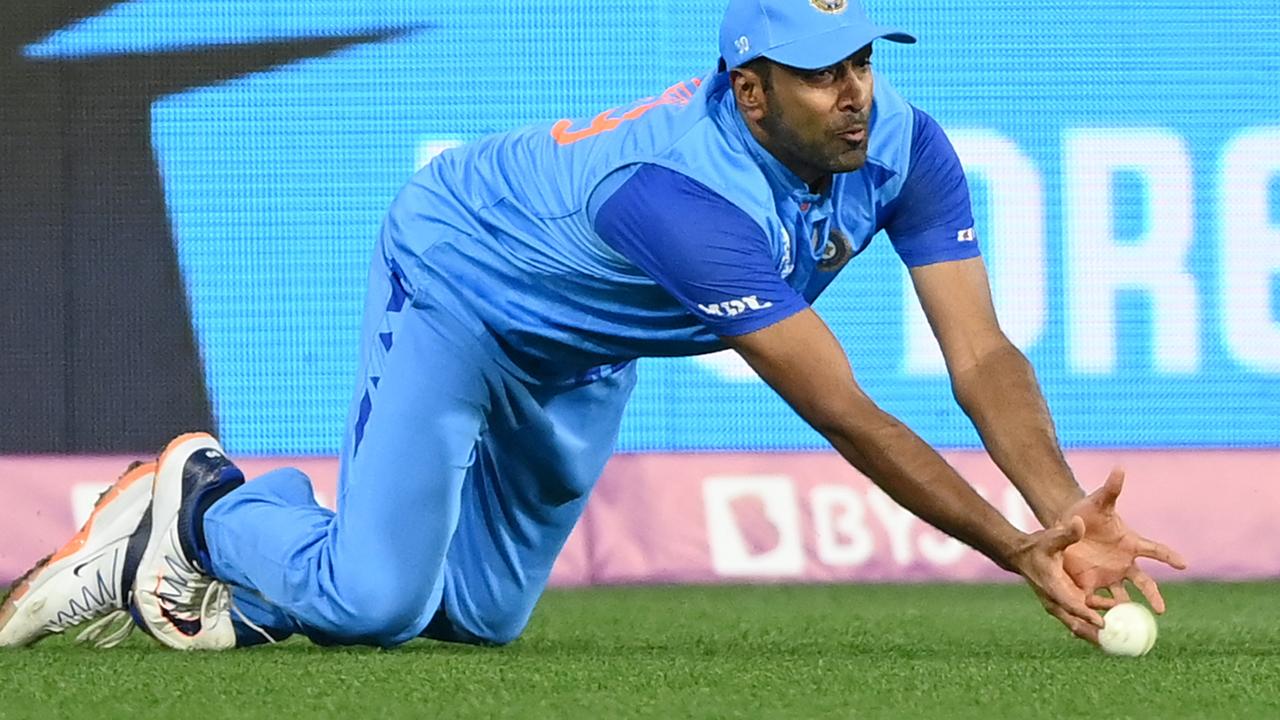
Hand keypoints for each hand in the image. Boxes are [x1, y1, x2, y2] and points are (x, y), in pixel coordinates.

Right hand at [1007, 516, 1105, 642]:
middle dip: (1094, 636)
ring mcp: (1061, 604)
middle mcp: (1057, 600)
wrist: (1023, 555)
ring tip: (1119, 642)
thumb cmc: (1037, 546)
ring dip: (1097, 633)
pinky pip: (1083, 616)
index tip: (1103, 623)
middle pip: (1076, 623)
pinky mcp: (1066, 602)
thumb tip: (1078, 522)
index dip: (1086, 613)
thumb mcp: (1050, 539)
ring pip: (1080, 624)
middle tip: (1114, 645)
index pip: (1070, 603)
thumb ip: (1066, 534)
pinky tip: (1115, 625)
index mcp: (1052, 587)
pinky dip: (1096, 622)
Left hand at [1060, 468, 1187, 612]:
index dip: (1168, 556)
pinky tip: (1106, 625)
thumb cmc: (1086, 512)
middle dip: (1153, 596)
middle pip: (1144, 583)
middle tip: (1161, 609)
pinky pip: (1101, 601)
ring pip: (1123, 598)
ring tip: (1133, 622)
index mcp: (1130, 543)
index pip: (1154, 550)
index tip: (1183, 563)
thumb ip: (1110, 489)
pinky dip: (1104, 612)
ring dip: (1127, 609)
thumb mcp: (1097, 502)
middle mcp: (1124, 563)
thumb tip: (1120, 468)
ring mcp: (1109, 576)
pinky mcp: (1092, 584)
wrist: (1065, 527)